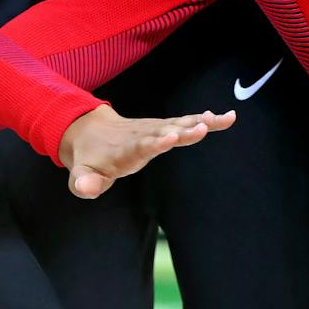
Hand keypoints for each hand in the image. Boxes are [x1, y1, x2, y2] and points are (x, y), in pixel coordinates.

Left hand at [59, 103, 232, 198]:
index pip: (141, 146)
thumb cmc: (89, 159)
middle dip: (183, 131)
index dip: (155, 143)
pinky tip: (226, 118)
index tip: (171, 138)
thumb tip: (85, 189)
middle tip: (203, 127)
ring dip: (201, 122)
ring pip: (179, 124)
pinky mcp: (164, 127)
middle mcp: (143, 136)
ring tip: (223, 119)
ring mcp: (154, 130)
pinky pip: (186, 123)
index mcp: (125, 150)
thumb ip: (84, 183)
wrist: (91, 131)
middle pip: (165, 132)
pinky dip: (205, 121)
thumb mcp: (82, 175)